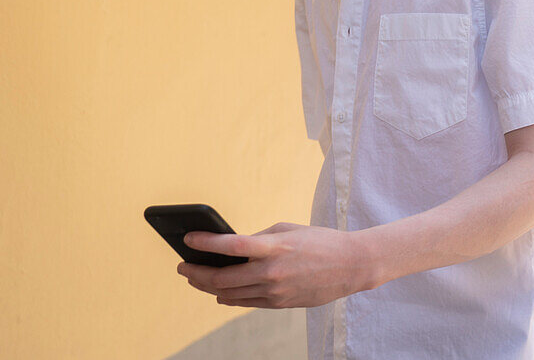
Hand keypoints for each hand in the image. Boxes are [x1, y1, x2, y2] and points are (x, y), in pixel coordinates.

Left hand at [176, 222, 375, 308]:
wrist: (351, 266)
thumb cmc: (319, 241)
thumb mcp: (288, 229)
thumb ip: (259, 238)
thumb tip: (232, 247)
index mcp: (275, 247)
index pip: (232, 246)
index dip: (206, 243)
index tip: (188, 239)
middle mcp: (272, 272)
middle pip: (223, 278)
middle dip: (197, 273)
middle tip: (183, 266)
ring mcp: (276, 292)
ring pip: (230, 294)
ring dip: (208, 287)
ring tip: (195, 278)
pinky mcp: (280, 304)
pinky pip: (246, 303)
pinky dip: (228, 297)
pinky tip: (218, 291)